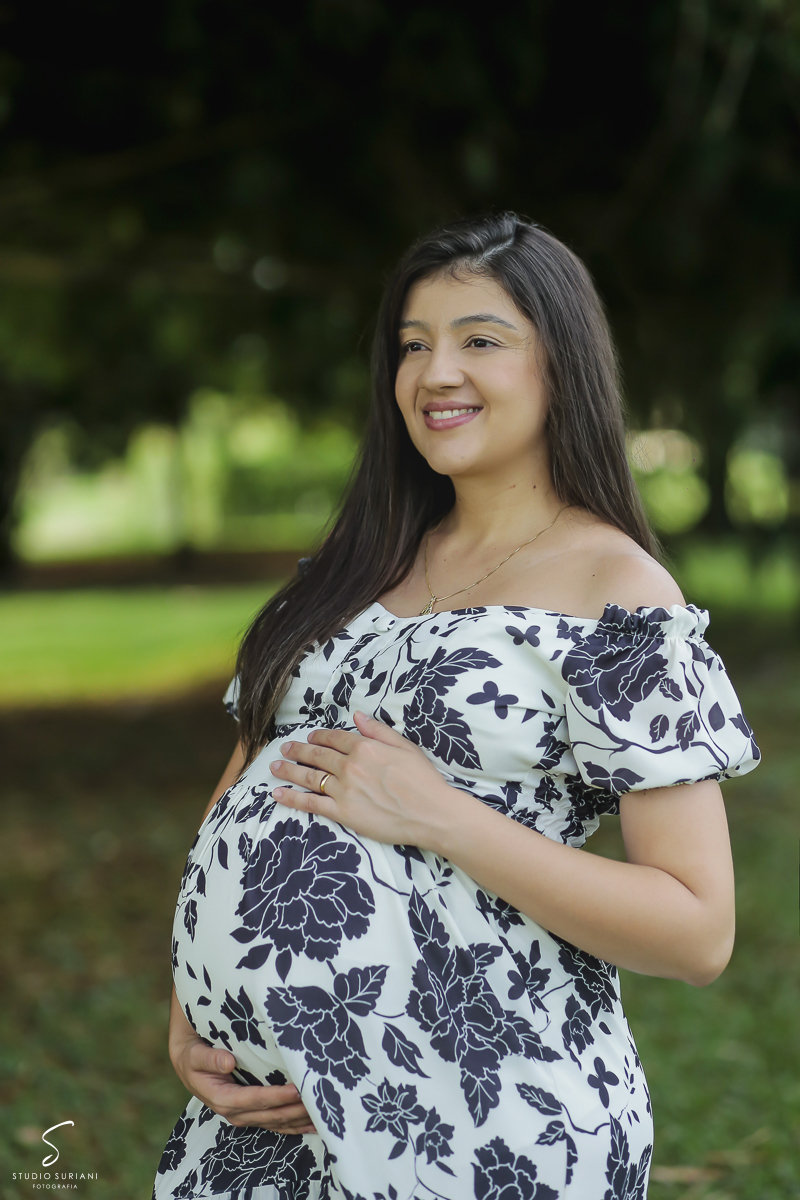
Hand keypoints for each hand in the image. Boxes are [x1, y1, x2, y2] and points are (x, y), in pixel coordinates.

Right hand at [168, 988, 315, 1133]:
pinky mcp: (252, 1114)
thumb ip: (210, 1059)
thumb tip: (227, 1062)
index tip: (297, 1089)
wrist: (189, 1065)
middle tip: (318, 1099)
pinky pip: (276, 1124)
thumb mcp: (195, 1054)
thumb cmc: (194, 1056)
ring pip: (277, 1122)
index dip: (277, 1097)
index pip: (256, 1100)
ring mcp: (245, 1116)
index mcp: (223, 1098)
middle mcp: (236, 1112)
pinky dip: (295, 1125)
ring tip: (322, 1113)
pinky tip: (313, 1124)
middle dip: (295, 1109)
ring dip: (299, 1119)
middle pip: (271, 1115)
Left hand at [269, 710, 459, 848]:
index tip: (310, 738)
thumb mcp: (405, 746)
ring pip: (309, 777)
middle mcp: (350, 766)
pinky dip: (292, 798)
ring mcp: (344, 790)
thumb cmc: (423, 780)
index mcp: (365, 747)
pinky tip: (277, 793)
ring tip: (273, 767)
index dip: (320, 737)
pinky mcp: (342, 812)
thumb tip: (357, 716)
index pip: (335, 738)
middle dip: (297, 750)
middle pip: (316, 755)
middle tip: (284, 748)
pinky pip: (310, 804)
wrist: (431, 813)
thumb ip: (378, 730)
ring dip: (288, 770)